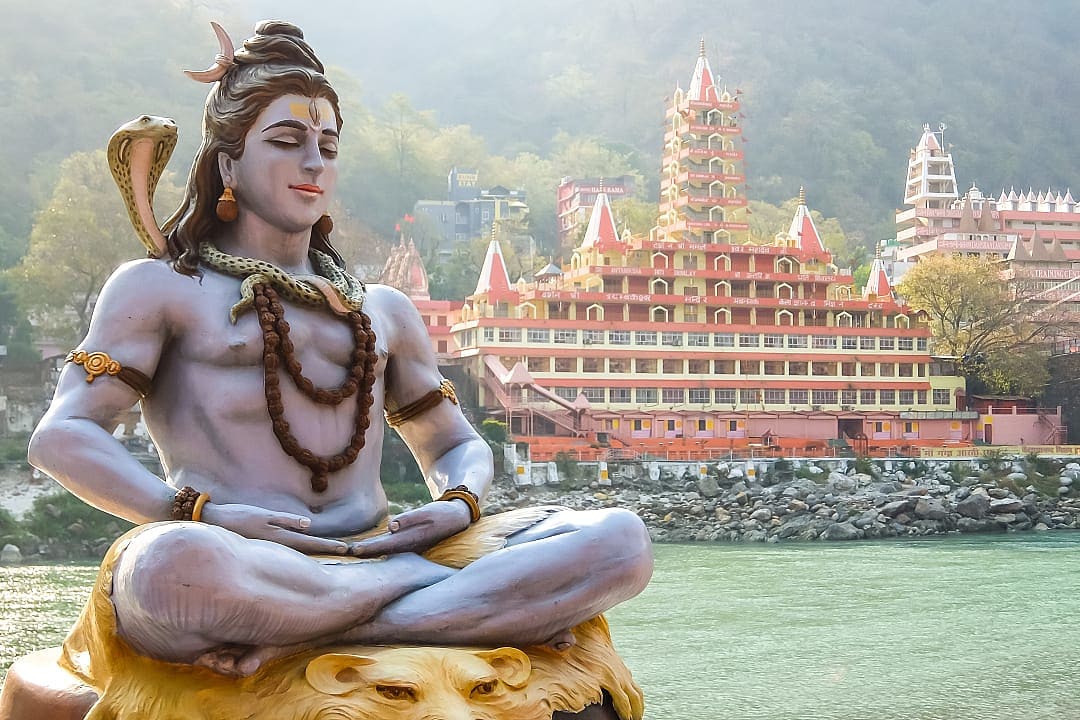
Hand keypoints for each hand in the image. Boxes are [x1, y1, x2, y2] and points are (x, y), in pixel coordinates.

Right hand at [200, 502, 347, 554]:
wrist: (213, 524)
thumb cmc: (238, 517)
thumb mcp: (263, 515)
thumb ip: (285, 520)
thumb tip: (308, 524)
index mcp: (279, 538)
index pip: (310, 542)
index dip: (328, 545)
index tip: (345, 548)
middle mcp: (278, 546)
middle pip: (308, 549)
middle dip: (327, 550)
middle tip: (347, 551)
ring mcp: (272, 548)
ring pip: (299, 552)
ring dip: (316, 551)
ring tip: (334, 552)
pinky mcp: (265, 546)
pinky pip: (288, 550)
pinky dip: (301, 551)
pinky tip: (309, 552)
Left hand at [347, 500, 470, 557]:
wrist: (458, 517)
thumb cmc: (442, 512)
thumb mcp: (428, 512)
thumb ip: (410, 518)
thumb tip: (392, 525)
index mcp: (411, 539)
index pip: (384, 545)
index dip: (368, 548)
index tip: (352, 550)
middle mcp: (408, 546)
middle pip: (381, 551)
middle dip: (363, 553)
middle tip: (344, 554)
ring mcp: (409, 546)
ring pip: (385, 551)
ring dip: (369, 552)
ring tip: (351, 554)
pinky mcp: (410, 543)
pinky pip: (391, 548)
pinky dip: (378, 549)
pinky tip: (369, 550)